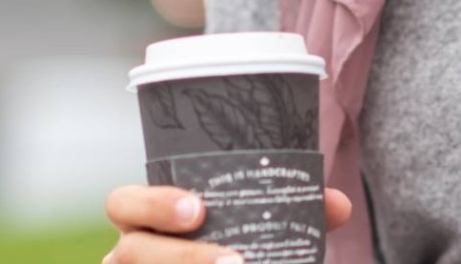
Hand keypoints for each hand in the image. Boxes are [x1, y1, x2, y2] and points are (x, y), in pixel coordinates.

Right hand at [102, 184, 351, 262]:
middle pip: (129, 251)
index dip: (152, 205)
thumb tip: (337, 204)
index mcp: (147, 218)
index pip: (124, 203)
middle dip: (178, 256)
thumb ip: (293, 212)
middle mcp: (133, 251)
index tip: (198, 210)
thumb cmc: (230, 241)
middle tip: (232, 261)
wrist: (238, 259)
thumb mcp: (254, 224)